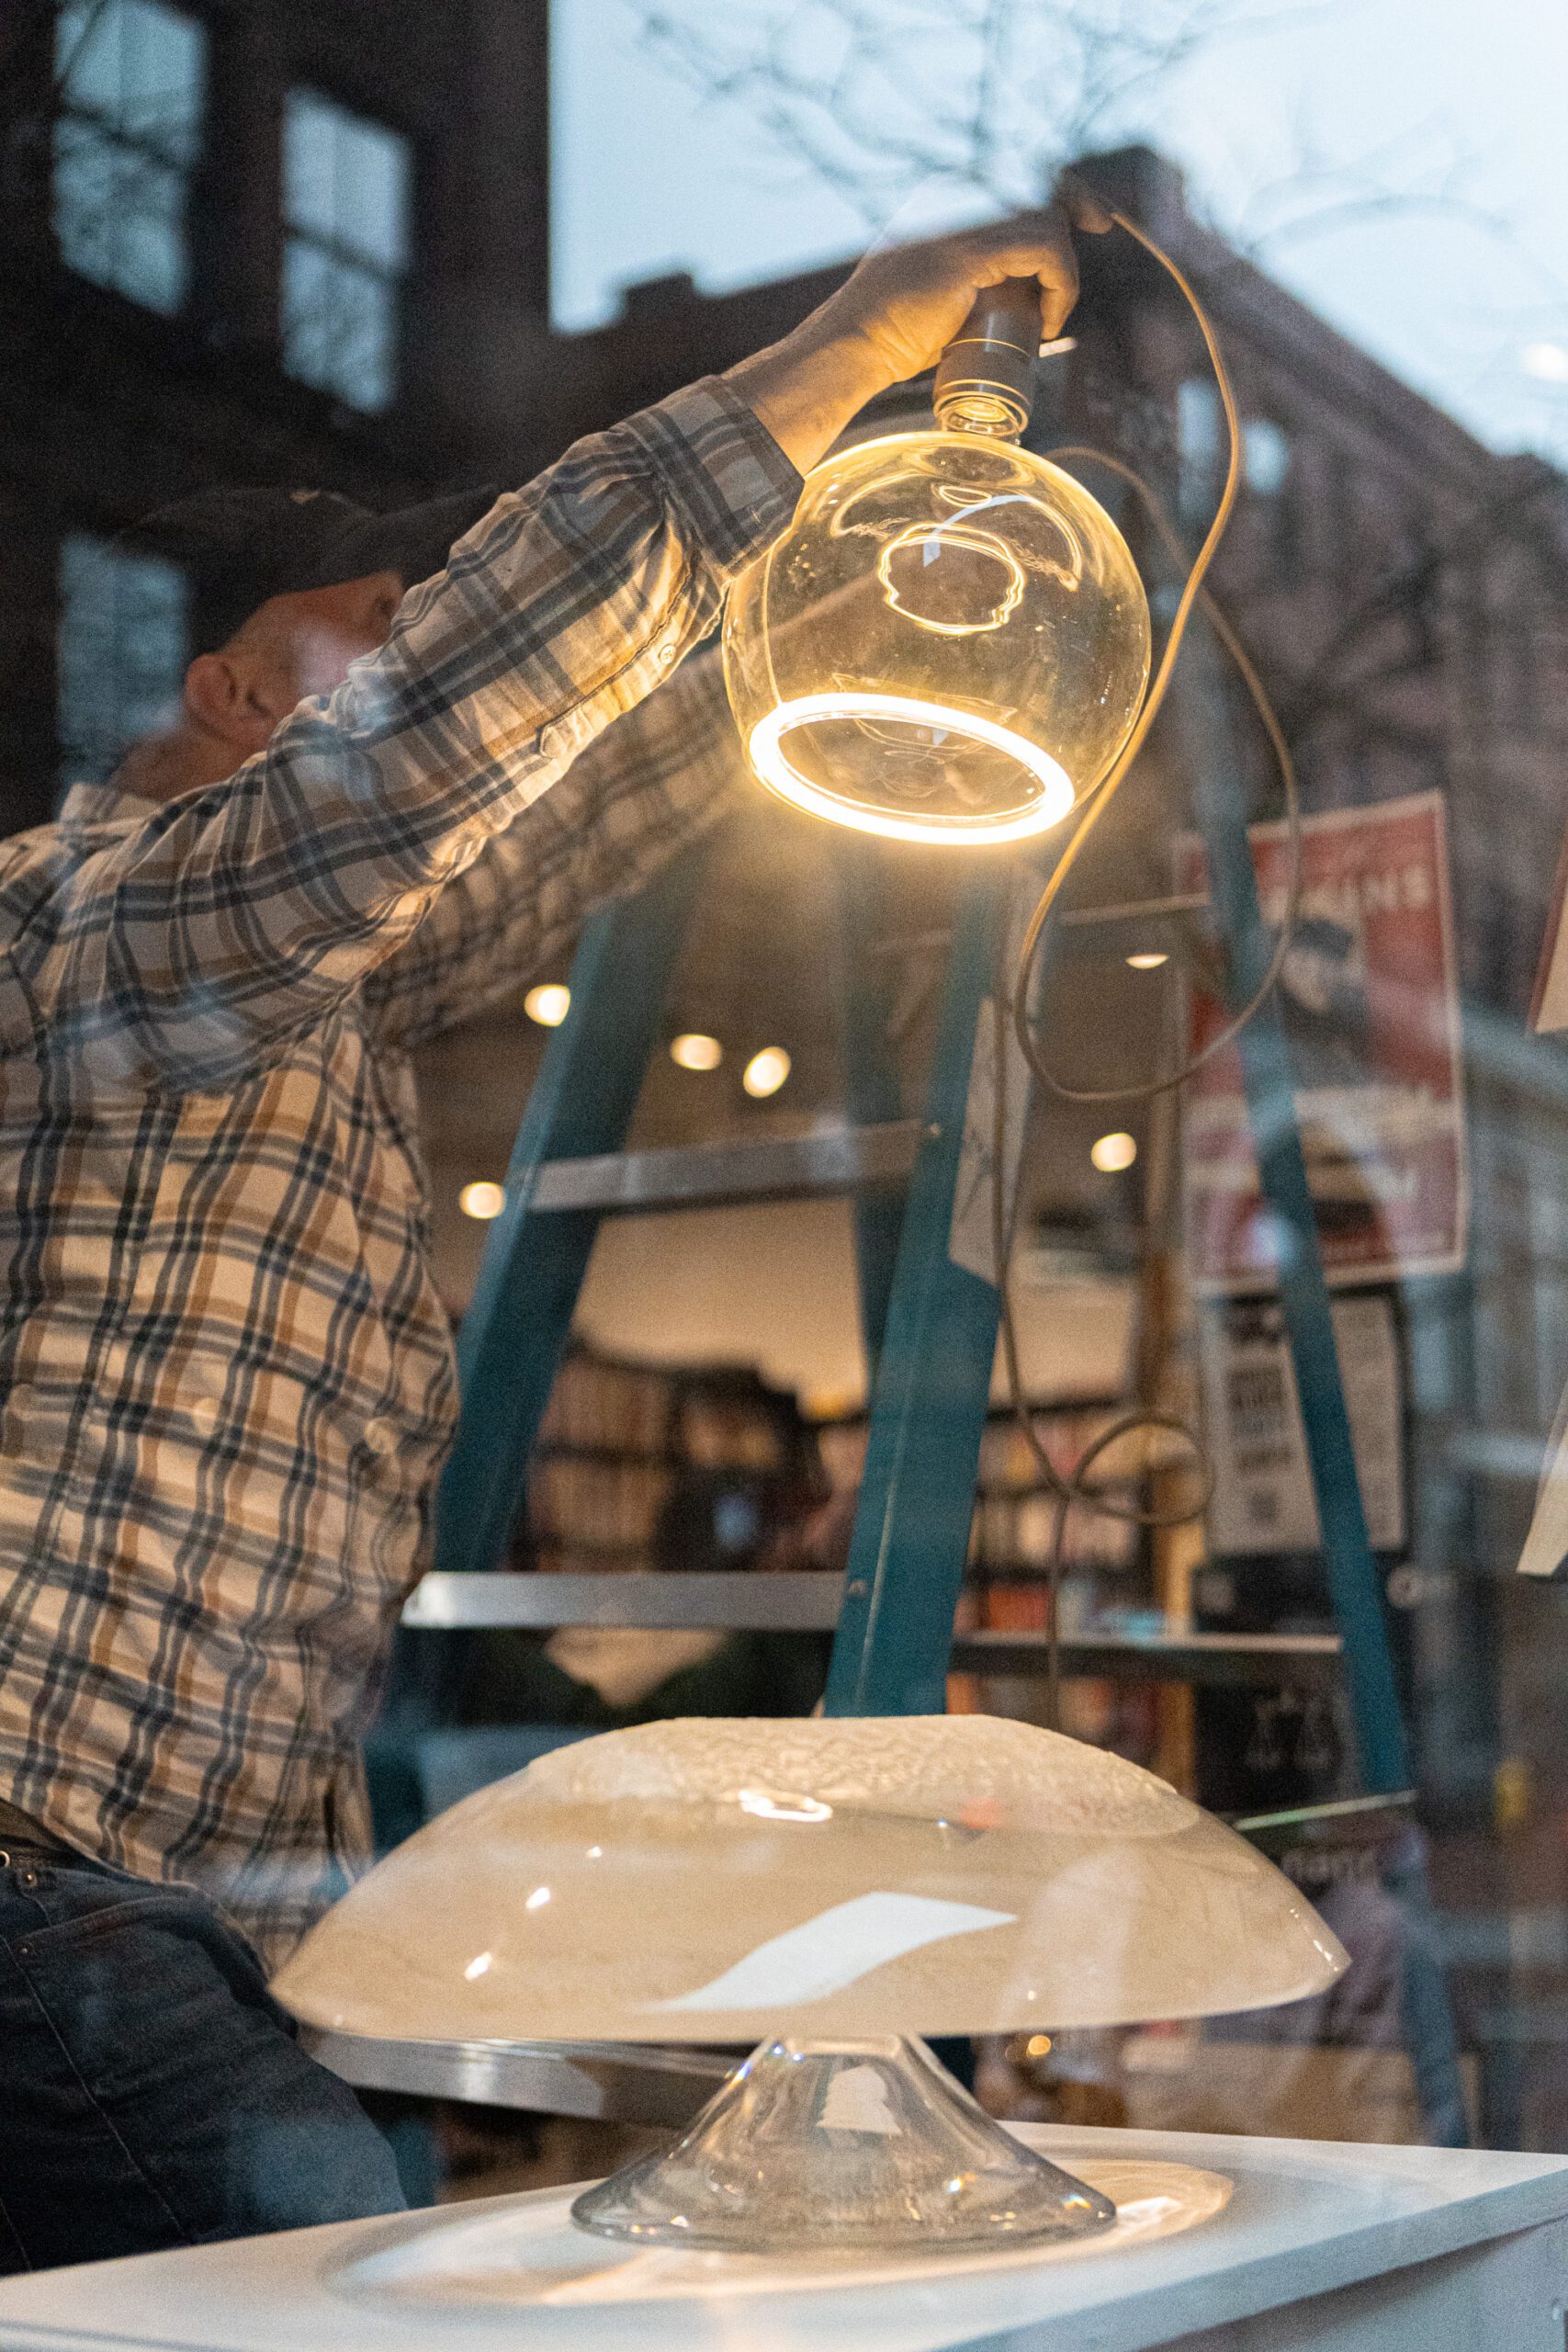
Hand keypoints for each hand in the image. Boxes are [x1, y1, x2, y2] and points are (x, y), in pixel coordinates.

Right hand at [825, 193, 1112, 386]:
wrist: (855, 345)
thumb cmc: (891, 334)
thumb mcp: (936, 290)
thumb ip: (969, 276)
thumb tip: (1013, 293)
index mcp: (945, 196)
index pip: (1017, 174)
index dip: (1060, 189)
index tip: (1089, 217)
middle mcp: (955, 195)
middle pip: (1039, 180)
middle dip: (1078, 198)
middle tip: (1102, 224)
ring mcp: (962, 219)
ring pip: (1046, 218)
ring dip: (1062, 270)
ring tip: (1050, 316)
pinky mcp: (971, 251)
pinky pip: (1044, 248)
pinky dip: (1060, 284)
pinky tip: (1049, 320)